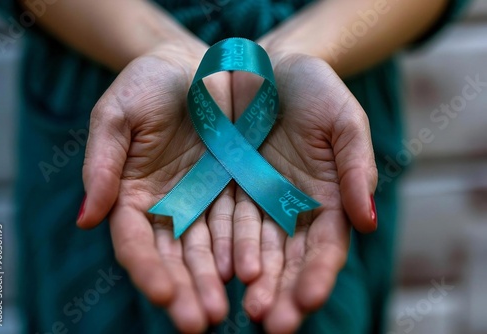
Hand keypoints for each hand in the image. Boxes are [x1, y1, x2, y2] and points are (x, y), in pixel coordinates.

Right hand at [78, 42, 233, 332]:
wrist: (199, 67)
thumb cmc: (149, 83)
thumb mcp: (117, 114)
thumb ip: (102, 164)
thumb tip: (86, 219)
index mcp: (133, 195)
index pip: (136, 243)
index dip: (147, 269)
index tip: (164, 294)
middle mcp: (169, 208)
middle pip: (175, 258)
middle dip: (187, 290)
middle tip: (200, 321)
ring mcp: (204, 202)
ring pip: (210, 251)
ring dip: (218, 281)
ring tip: (234, 309)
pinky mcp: (237, 192)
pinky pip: (243, 226)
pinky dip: (247, 251)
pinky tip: (257, 273)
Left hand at [231, 53, 377, 332]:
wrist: (267, 68)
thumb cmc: (314, 90)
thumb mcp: (345, 121)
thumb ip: (357, 168)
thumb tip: (369, 221)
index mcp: (328, 199)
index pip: (325, 248)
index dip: (318, 275)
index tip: (308, 300)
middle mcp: (292, 210)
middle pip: (289, 261)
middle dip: (282, 293)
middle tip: (272, 324)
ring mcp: (258, 203)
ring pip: (255, 252)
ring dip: (251, 283)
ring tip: (243, 310)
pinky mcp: (226, 191)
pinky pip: (222, 225)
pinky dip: (221, 250)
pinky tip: (216, 273)